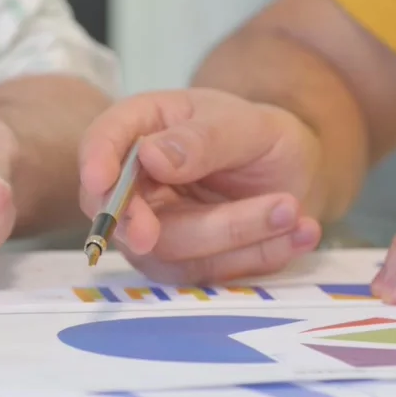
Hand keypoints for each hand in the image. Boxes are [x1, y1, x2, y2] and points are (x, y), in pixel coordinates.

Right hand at [80, 89, 322, 283]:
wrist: (290, 171)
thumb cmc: (258, 134)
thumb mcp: (244, 123)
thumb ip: (202, 139)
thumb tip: (150, 158)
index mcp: (142, 127)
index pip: (102, 142)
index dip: (95, 162)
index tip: (101, 181)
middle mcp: (138, 181)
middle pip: (126, 212)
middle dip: (160, 225)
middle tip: (196, 224)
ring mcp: (156, 227)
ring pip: (171, 250)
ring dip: (236, 235)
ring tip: (292, 210)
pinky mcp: (184, 262)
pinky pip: (209, 272)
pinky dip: (258, 256)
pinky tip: (300, 232)